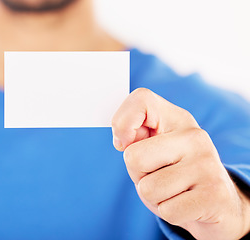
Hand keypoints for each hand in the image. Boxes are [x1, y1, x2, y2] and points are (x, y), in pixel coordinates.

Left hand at [111, 88, 249, 239]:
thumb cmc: (174, 174)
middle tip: (158, 175)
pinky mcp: (214, 194)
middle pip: (133, 157)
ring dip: (154, 197)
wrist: (217, 203)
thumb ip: (134, 136)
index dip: (122, 123)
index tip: (126, 142)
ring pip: (147, 189)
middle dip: (137, 175)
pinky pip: (166, 211)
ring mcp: (206, 163)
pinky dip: (169, 212)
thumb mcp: (154, 149)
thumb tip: (121, 140)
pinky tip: (185, 204)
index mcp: (177, 119)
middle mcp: (194, 136)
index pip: (140, 100)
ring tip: (173, 190)